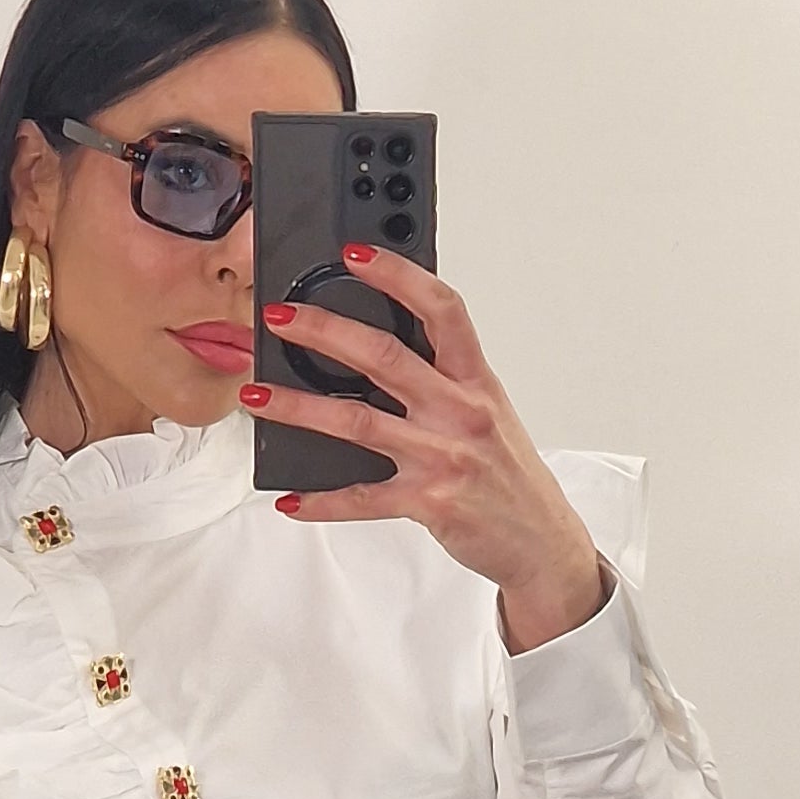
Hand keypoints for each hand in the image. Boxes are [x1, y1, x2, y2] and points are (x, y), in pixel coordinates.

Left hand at [240, 249, 613, 650]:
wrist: (541, 543)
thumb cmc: (510, 476)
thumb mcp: (488, 414)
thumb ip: (445, 380)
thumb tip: (382, 351)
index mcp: (477, 380)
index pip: (442, 309)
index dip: (399, 275)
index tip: (355, 255)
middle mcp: (461, 412)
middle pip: (385, 357)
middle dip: (324, 331)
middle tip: (281, 317)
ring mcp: (443, 457)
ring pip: (357, 422)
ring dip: (298, 408)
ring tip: (257, 396)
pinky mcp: (429, 503)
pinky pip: (362, 498)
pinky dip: (322, 501)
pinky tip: (291, 499)